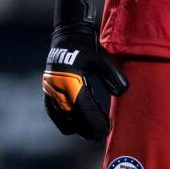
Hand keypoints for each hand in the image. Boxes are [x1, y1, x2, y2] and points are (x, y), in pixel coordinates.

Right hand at [42, 0, 128, 140]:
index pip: (84, 110)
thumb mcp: (103, 58)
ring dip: (76, 127)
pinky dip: (65, 120)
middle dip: (87, 128)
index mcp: (71, 81)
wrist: (69, 33)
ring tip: (90, 132)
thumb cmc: (88, 46)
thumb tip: (122, 93)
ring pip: (62, 118)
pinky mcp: (48, 89)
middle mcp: (58, 88)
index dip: (95, 122)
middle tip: (102, 134)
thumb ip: (113, 76)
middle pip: (73, 118)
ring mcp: (50, 90)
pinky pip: (54, 112)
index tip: (106, 130)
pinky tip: (75, 124)